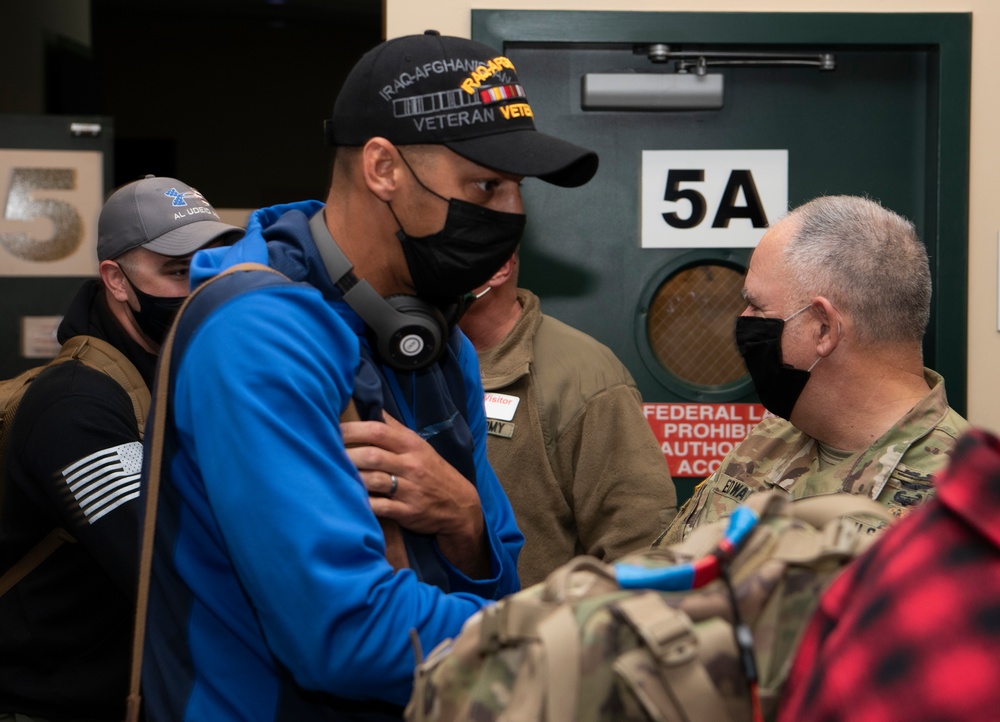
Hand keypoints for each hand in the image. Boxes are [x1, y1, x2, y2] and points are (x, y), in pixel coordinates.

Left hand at [341, 411, 488, 576]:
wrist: (460, 505)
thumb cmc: (433, 472)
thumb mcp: (420, 446)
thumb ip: (395, 430)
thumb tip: (373, 408)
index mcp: (411, 445)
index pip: (378, 431)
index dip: (352, 430)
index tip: (331, 431)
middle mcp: (411, 465)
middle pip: (372, 455)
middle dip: (346, 455)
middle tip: (323, 455)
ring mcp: (410, 489)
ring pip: (373, 480)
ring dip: (350, 478)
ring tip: (329, 476)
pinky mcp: (408, 512)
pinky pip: (380, 507)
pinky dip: (362, 504)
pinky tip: (347, 500)